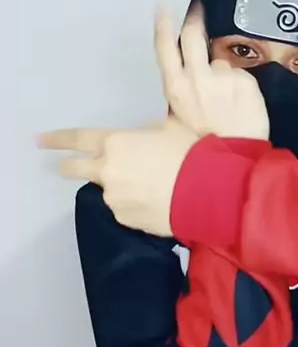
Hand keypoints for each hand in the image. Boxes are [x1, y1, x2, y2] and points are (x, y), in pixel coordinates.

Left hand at [38, 116, 197, 235]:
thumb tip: (144, 135)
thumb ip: (146, 133)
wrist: (207, 190)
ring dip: (118, 187)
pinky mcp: (124, 218)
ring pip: (107, 190)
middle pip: (75, 168)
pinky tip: (155, 201)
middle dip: (68, 166)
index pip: (77, 138)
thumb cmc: (190, 152)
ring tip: (149, 187)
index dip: (56, 139)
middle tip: (66, 166)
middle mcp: (107, 169)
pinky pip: (123, 208)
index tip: (41, 141)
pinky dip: (133, 204)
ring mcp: (113, 196)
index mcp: (116, 142)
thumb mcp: (168, 129)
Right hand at [156, 6, 268, 139]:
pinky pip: (240, 76)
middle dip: (195, 18)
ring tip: (228, 99)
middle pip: (193, 36)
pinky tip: (241, 105)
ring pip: (220, 61)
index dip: (164, 25)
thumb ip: (181, 92)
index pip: (165, 48)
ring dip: (223, 74)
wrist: (235, 159)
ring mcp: (222, 76)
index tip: (164, 7)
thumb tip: (184, 74)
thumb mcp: (178, 119)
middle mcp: (196, 77)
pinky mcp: (244, 80)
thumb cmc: (203, 145)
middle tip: (198, 7)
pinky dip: (240, 86)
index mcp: (175, 88)